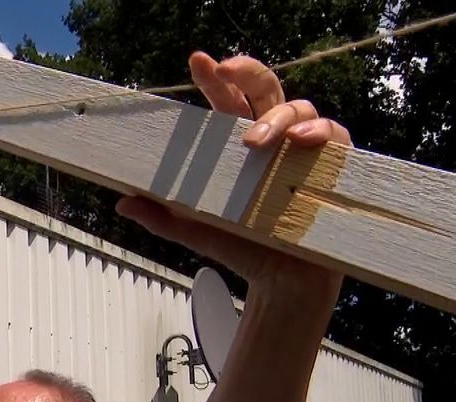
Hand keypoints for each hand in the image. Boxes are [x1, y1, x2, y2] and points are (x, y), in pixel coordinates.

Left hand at [115, 52, 347, 307]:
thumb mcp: (197, 231)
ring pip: (298, 107)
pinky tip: (301, 141)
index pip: (227, 102)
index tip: (198, 61)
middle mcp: (273, 138)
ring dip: (276, 117)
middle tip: (225, 72)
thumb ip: (162, 217)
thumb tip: (122, 203)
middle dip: (247, 72)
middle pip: (265, 88)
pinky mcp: (332, 164)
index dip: (214, 78)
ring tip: (257, 140)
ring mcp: (304, 149)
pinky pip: (333, 133)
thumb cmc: (244, 249)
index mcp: (238, 145)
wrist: (283, 284)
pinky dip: (318, 132)